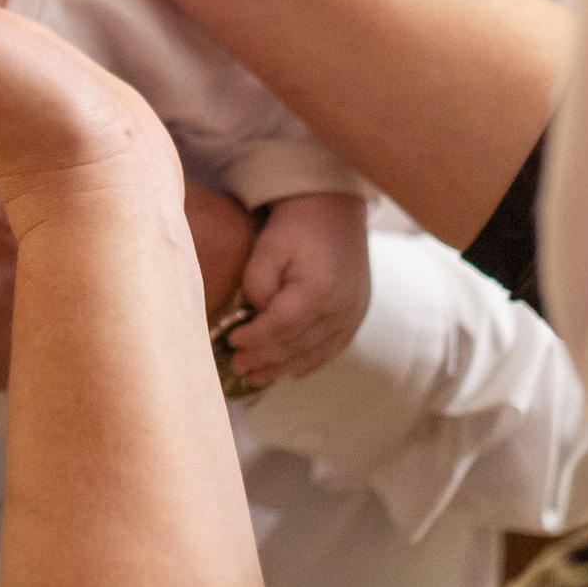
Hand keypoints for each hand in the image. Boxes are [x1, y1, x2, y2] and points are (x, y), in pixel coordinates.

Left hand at [226, 192, 369, 385]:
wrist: (335, 210)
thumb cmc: (297, 226)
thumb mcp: (269, 245)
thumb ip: (257, 281)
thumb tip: (255, 314)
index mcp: (319, 289)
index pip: (281, 326)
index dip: (255, 339)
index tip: (231, 341)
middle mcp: (341, 308)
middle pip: (297, 345)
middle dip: (264, 359)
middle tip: (237, 366)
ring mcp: (352, 314)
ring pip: (314, 352)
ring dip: (283, 368)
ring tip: (256, 376)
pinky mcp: (356, 315)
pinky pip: (332, 348)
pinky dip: (309, 362)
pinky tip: (290, 371)